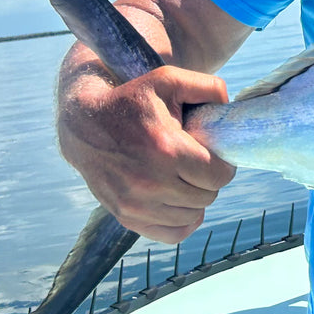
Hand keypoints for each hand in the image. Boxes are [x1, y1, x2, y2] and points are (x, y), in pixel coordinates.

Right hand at [58, 64, 235, 243]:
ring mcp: (135, 204)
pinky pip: (173, 234)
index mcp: (165, 149)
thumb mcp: (167, 80)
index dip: (224, 165)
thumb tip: (229, 107)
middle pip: (207, 196)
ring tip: (184, 177)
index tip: (214, 155)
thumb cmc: (131, 101)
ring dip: (194, 198)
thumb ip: (208, 86)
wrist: (83, 125)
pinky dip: (182, 220)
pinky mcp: (126, 217)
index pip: (218, 175)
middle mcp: (149, 182)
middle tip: (197, 164)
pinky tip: (179, 200)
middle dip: (208, 180)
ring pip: (192, 215)